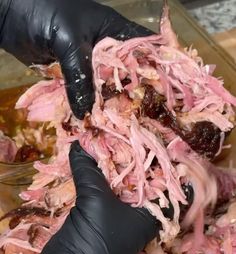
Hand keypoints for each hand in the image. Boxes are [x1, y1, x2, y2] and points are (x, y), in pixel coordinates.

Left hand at [0, 0, 151, 117]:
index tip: (163, 95)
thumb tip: (87, 114)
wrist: (11, 15)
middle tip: (142, 118)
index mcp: (113, 30)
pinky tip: (96, 120)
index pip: (142, 49)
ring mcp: (88, 62)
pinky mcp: (73, 73)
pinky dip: (89, 105)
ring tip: (121, 125)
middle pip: (125, 74)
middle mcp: (105, 47)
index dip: (154, 70)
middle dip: (133, 95)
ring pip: (105, 86)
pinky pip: (85, 92)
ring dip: (110, 104)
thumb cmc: (44, 14)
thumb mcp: (68, 42)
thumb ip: (80, 76)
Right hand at [22, 141, 159, 253]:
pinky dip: (103, 182)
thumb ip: (88, 171)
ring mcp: (121, 222)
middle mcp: (139, 220)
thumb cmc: (95, 240)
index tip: (161, 146)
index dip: (165, 169)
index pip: (167, 191)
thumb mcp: (94, 200)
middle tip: (132, 139)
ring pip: (124, 191)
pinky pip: (108, 197)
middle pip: (144, 188)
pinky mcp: (103, 222)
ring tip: (114, 146)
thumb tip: (80, 145)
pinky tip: (96, 166)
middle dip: (138, 165)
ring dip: (119, 172)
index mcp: (149, 219)